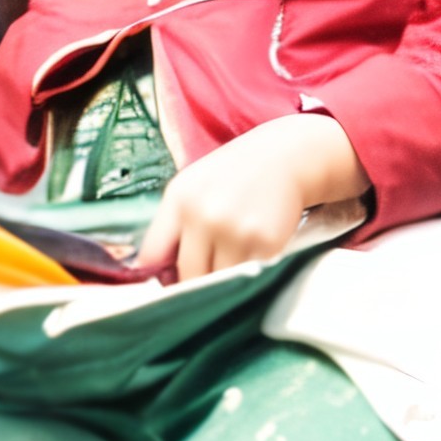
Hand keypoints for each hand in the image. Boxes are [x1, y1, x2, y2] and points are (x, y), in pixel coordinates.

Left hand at [138, 113, 363, 279]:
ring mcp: (235, 231)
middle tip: (206, 274)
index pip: (152, 256)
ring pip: (219, 282)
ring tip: (234, 256)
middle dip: (194, 282)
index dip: (158, 277)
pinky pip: (248, 276)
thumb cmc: (236, 174)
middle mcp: (204, 215)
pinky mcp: (265, 244)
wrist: (287, 157)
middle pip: (187, 276)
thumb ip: (172, 225)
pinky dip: (250, 271)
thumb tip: (161, 277)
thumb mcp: (192, 186)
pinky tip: (254, 250)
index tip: (167, 284)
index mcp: (179, 199)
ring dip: (224, 279)